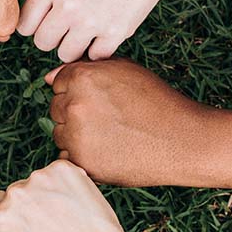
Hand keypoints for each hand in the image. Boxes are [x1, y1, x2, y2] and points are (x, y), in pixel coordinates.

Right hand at [0, 160, 131, 231]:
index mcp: (1, 215)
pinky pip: (59, 170)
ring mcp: (38, 177)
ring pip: (39, 179)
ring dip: (49, 190)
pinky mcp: (60, 167)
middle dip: (32, 200)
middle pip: (18, 189)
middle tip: (54, 219)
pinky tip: (76, 200)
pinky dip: (67, 181)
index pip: (0, 202)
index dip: (17, 213)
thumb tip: (2, 224)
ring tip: (68, 211)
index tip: (33, 222)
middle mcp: (15, 193)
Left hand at [18, 0, 177, 61]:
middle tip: (70, 27)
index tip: (46, 24)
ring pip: (66, 54)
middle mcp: (68, 4)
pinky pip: (94, 57)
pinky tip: (106, 31)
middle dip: (54, 39)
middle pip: (43, 43)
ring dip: (75, 47)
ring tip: (89, 29)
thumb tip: (31, 28)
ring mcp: (91, 21)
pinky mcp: (114, 33)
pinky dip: (99, 49)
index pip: (25, 25)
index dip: (35, 27)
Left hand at [48, 59, 208, 185]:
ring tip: (111, 135)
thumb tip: (49, 78)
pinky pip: (67, 156)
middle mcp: (73, 105)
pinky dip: (82, 156)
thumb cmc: (156, 101)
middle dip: (76, 112)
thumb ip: (85, 67)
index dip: (80, 90)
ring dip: (76, 134)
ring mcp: (75, 136)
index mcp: (81, 77)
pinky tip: (108, 150)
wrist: (183, 140)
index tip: (101, 99)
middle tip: (110, 119)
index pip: (59, 83)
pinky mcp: (81, 163)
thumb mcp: (124, 69)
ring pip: (60, 133)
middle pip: (56, 108)